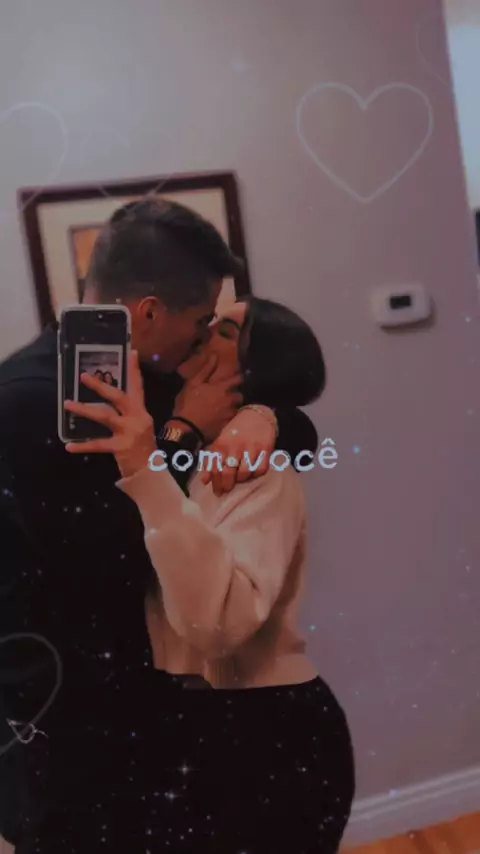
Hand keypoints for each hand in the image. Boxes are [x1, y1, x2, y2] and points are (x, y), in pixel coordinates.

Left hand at [63, 351, 156, 477]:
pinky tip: (69, 446)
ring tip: (68, 404)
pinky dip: (83, 446)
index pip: (138, 387)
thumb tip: (107, 402)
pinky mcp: (121, 447)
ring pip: (104, 416)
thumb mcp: (140, 427)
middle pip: (118, 397)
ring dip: (84, 410)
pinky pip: (98, 444)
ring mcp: (129, 432)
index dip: (135, 371)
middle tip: (83, 377)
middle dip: (100, 386)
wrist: (150, 471)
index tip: (132, 353)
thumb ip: (128, 414)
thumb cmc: (142, 448)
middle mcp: (137, 418)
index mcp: (141, 412)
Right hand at [174, 354, 242, 443]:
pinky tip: (221, 419)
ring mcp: (229, 413)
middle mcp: (230, 400)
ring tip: (224, 408)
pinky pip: (231, 419)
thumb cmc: (188, 403)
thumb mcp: (194, 383)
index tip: (237, 377)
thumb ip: (206, 370)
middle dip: (235, 394)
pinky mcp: (227, 425)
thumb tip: (215, 355)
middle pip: (239, 395)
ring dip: (232, 406)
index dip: (238, 377)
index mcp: (222, 388)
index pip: (238, 379)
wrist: (187, 427)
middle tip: (228, 396)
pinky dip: (228, 418)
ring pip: (236, 408)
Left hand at [201, 407, 275, 496]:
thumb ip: (211, 461)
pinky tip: (253, 472)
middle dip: (227, 485)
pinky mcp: (265, 450)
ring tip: (241, 479)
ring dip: (242, 479)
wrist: (257, 416)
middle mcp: (235, 447)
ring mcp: (250, 449)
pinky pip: (260, 470)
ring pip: (244, 474)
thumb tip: (204, 481)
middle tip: (228, 489)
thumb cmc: (235, 432)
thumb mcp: (220, 443)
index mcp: (221, 445)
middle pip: (228, 474)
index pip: (215, 469)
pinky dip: (256, 474)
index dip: (216, 483)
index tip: (217, 492)